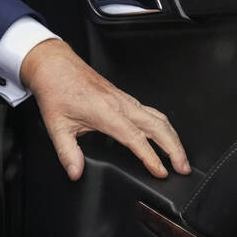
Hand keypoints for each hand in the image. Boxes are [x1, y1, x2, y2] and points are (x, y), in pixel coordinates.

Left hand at [20, 39, 190, 180]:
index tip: (161, 172)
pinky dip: (163, 125)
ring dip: (172, 136)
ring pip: (158, 117)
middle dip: (175, 148)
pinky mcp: (123, 96)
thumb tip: (75, 172)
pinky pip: (150, 110)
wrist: (54, 64)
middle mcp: (120, 104)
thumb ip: (67, 152)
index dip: (151, 157)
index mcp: (106, 112)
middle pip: (158, 126)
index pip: (136, 139)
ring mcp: (124, 98)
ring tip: (180, 156)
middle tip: (183, 168)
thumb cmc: (55, 89)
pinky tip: (163, 135)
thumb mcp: (56, 125)